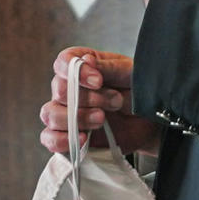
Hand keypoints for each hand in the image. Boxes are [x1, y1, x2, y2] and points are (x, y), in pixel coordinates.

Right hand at [39, 46, 159, 155]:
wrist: (149, 122)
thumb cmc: (138, 92)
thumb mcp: (129, 74)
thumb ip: (108, 67)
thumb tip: (86, 60)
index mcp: (82, 66)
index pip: (62, 62)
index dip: (76, 71)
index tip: (98, 81)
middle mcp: (69, 87)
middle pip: (58, 89)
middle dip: (87, 98)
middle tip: (114, 101)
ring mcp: (66, 113)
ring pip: (50, 113)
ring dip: (77, 117)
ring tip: (102, 118)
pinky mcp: (68, 137)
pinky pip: (49, 139)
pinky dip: (62, 140)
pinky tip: (84, 138)